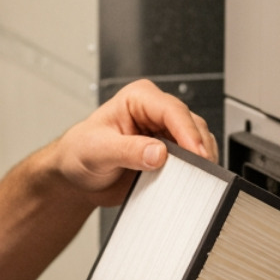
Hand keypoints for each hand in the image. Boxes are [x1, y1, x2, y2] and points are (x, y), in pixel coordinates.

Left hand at [52, 79, 216, 206]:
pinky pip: (191, 160)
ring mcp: (165, 133)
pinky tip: (191, 180)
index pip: (171, 110)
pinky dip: (195, 170)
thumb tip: (158, 153)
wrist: (76, 176)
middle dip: (199, 147)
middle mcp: (155, 112)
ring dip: (200, 160)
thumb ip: (128, 150)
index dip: (187, 132)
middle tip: (202, 170)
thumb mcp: (98, 150)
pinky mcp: (170, 154)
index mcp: (138, 98)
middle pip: (190, 124)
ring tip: (197, 178)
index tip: (197, 153)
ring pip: (197, 141)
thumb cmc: (79, 152)